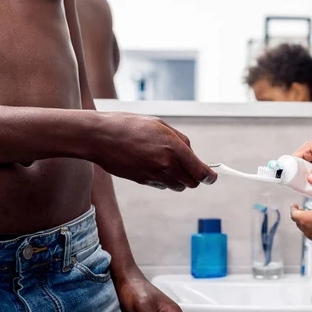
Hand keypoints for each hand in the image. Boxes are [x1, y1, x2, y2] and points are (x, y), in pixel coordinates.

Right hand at [94, 113, 216, 190]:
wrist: (100, 137)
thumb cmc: (130, 125)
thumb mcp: (160, 125)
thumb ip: (180, 141)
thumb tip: (193, 156)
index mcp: (174, 148)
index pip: (200, 172)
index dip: (210, 177)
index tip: (212, 177)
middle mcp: (166, 165)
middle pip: (191, 183)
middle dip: (194, 177)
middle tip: (189, 167)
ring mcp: (154, 176)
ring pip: (177, 187)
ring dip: (179, 179)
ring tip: (168, 163)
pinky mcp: (144, 181)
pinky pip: (162, 185)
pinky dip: (164, 179)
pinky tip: (153, 164)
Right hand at [293, 141, 311, 184]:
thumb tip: (310, 180)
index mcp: (308, 148)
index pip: (294, 158)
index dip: (291, 168)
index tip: (290, 178)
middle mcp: (308, 154)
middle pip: (297, 167)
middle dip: (298, 176)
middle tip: (299, 184)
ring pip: (303, 172)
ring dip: (305, 179)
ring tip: (305, 186)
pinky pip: (310, 175)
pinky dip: (310, 180)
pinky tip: (311, 186)